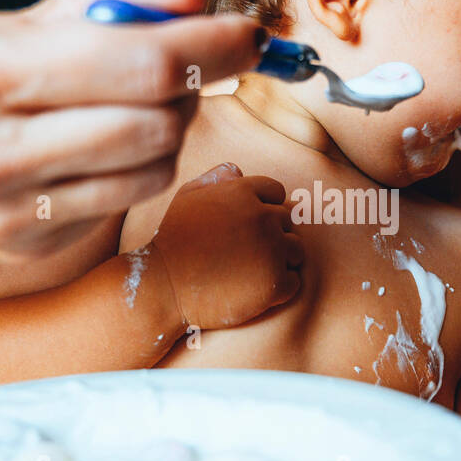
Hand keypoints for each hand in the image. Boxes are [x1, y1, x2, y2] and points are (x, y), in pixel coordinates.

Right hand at [0, 0, 263, 259]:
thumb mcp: (20, 16)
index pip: (143, 61)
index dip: (214, 46)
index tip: (248, 34)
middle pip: (159, 122)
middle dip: (190, 87)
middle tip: (179, 68)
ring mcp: (10, 210)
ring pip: (154, 169)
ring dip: (170, 131)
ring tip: (136, 106)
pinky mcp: (27, 246)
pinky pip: (127, 202)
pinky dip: (137, 169)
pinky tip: (103, 149)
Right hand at [151, 163, 304, 327]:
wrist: (163, 287)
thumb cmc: (172, 241)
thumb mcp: (187, 197)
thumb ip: (215, 179)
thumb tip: (239, 171)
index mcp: (242, 192)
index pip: (276, 193)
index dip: (265, 209)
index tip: (249, 227)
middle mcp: (261, 217)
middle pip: (288, 221)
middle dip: (272, 234)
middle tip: (247, 253)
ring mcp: (270, 250)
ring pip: (297, 250)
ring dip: (282, 259)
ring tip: (254, 271)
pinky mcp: (274, 283)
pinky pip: (294, 281)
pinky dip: (280, 287)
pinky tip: (256, 289)